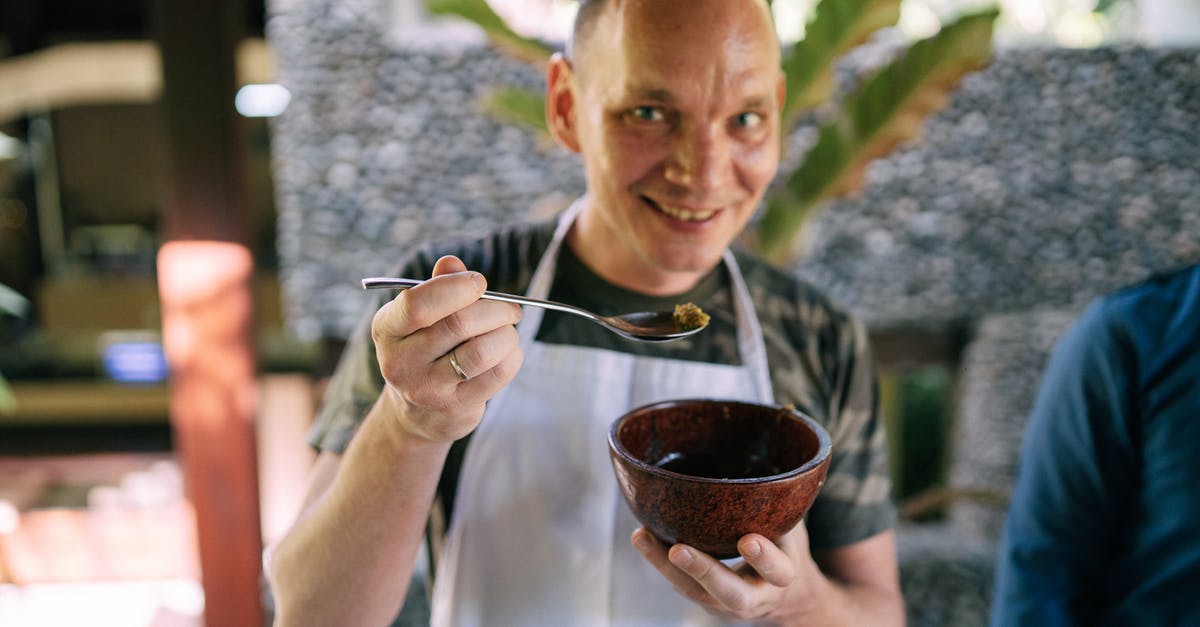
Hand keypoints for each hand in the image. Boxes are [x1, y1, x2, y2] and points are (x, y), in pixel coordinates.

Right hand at [371, 255, 522, 441]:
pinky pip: (497, 374)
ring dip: (506, 334)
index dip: (456, 287)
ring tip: (508, 331)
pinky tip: (507, 352)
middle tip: (511, 309)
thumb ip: (437, 287)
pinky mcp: (455, 408)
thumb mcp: (420, 317)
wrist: (416, 412)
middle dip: (496, 310)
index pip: (418, 303)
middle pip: (459, 324)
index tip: (479, 282)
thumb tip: (452, 263)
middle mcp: (400, 361)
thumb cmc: (424, 349)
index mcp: (387, 328)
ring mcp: (427, 388)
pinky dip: (512, 356)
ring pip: (482, 351)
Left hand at [631, 522, 820, 623]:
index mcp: (783, 577)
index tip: (748, 541)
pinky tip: (643, 537)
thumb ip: (782, 506)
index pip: (777, 571)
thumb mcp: (792, 528)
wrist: (783, 596)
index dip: (764, 558)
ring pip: (695, 591)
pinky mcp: (704, 597)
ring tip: (642, 537)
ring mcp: (725, 603)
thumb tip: (776, 460)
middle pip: (731, 594)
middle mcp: (754, 596)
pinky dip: (660, 560)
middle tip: (678, 551)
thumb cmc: (785, 549)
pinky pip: (680, 583)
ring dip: (665, 565)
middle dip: (703, 572)